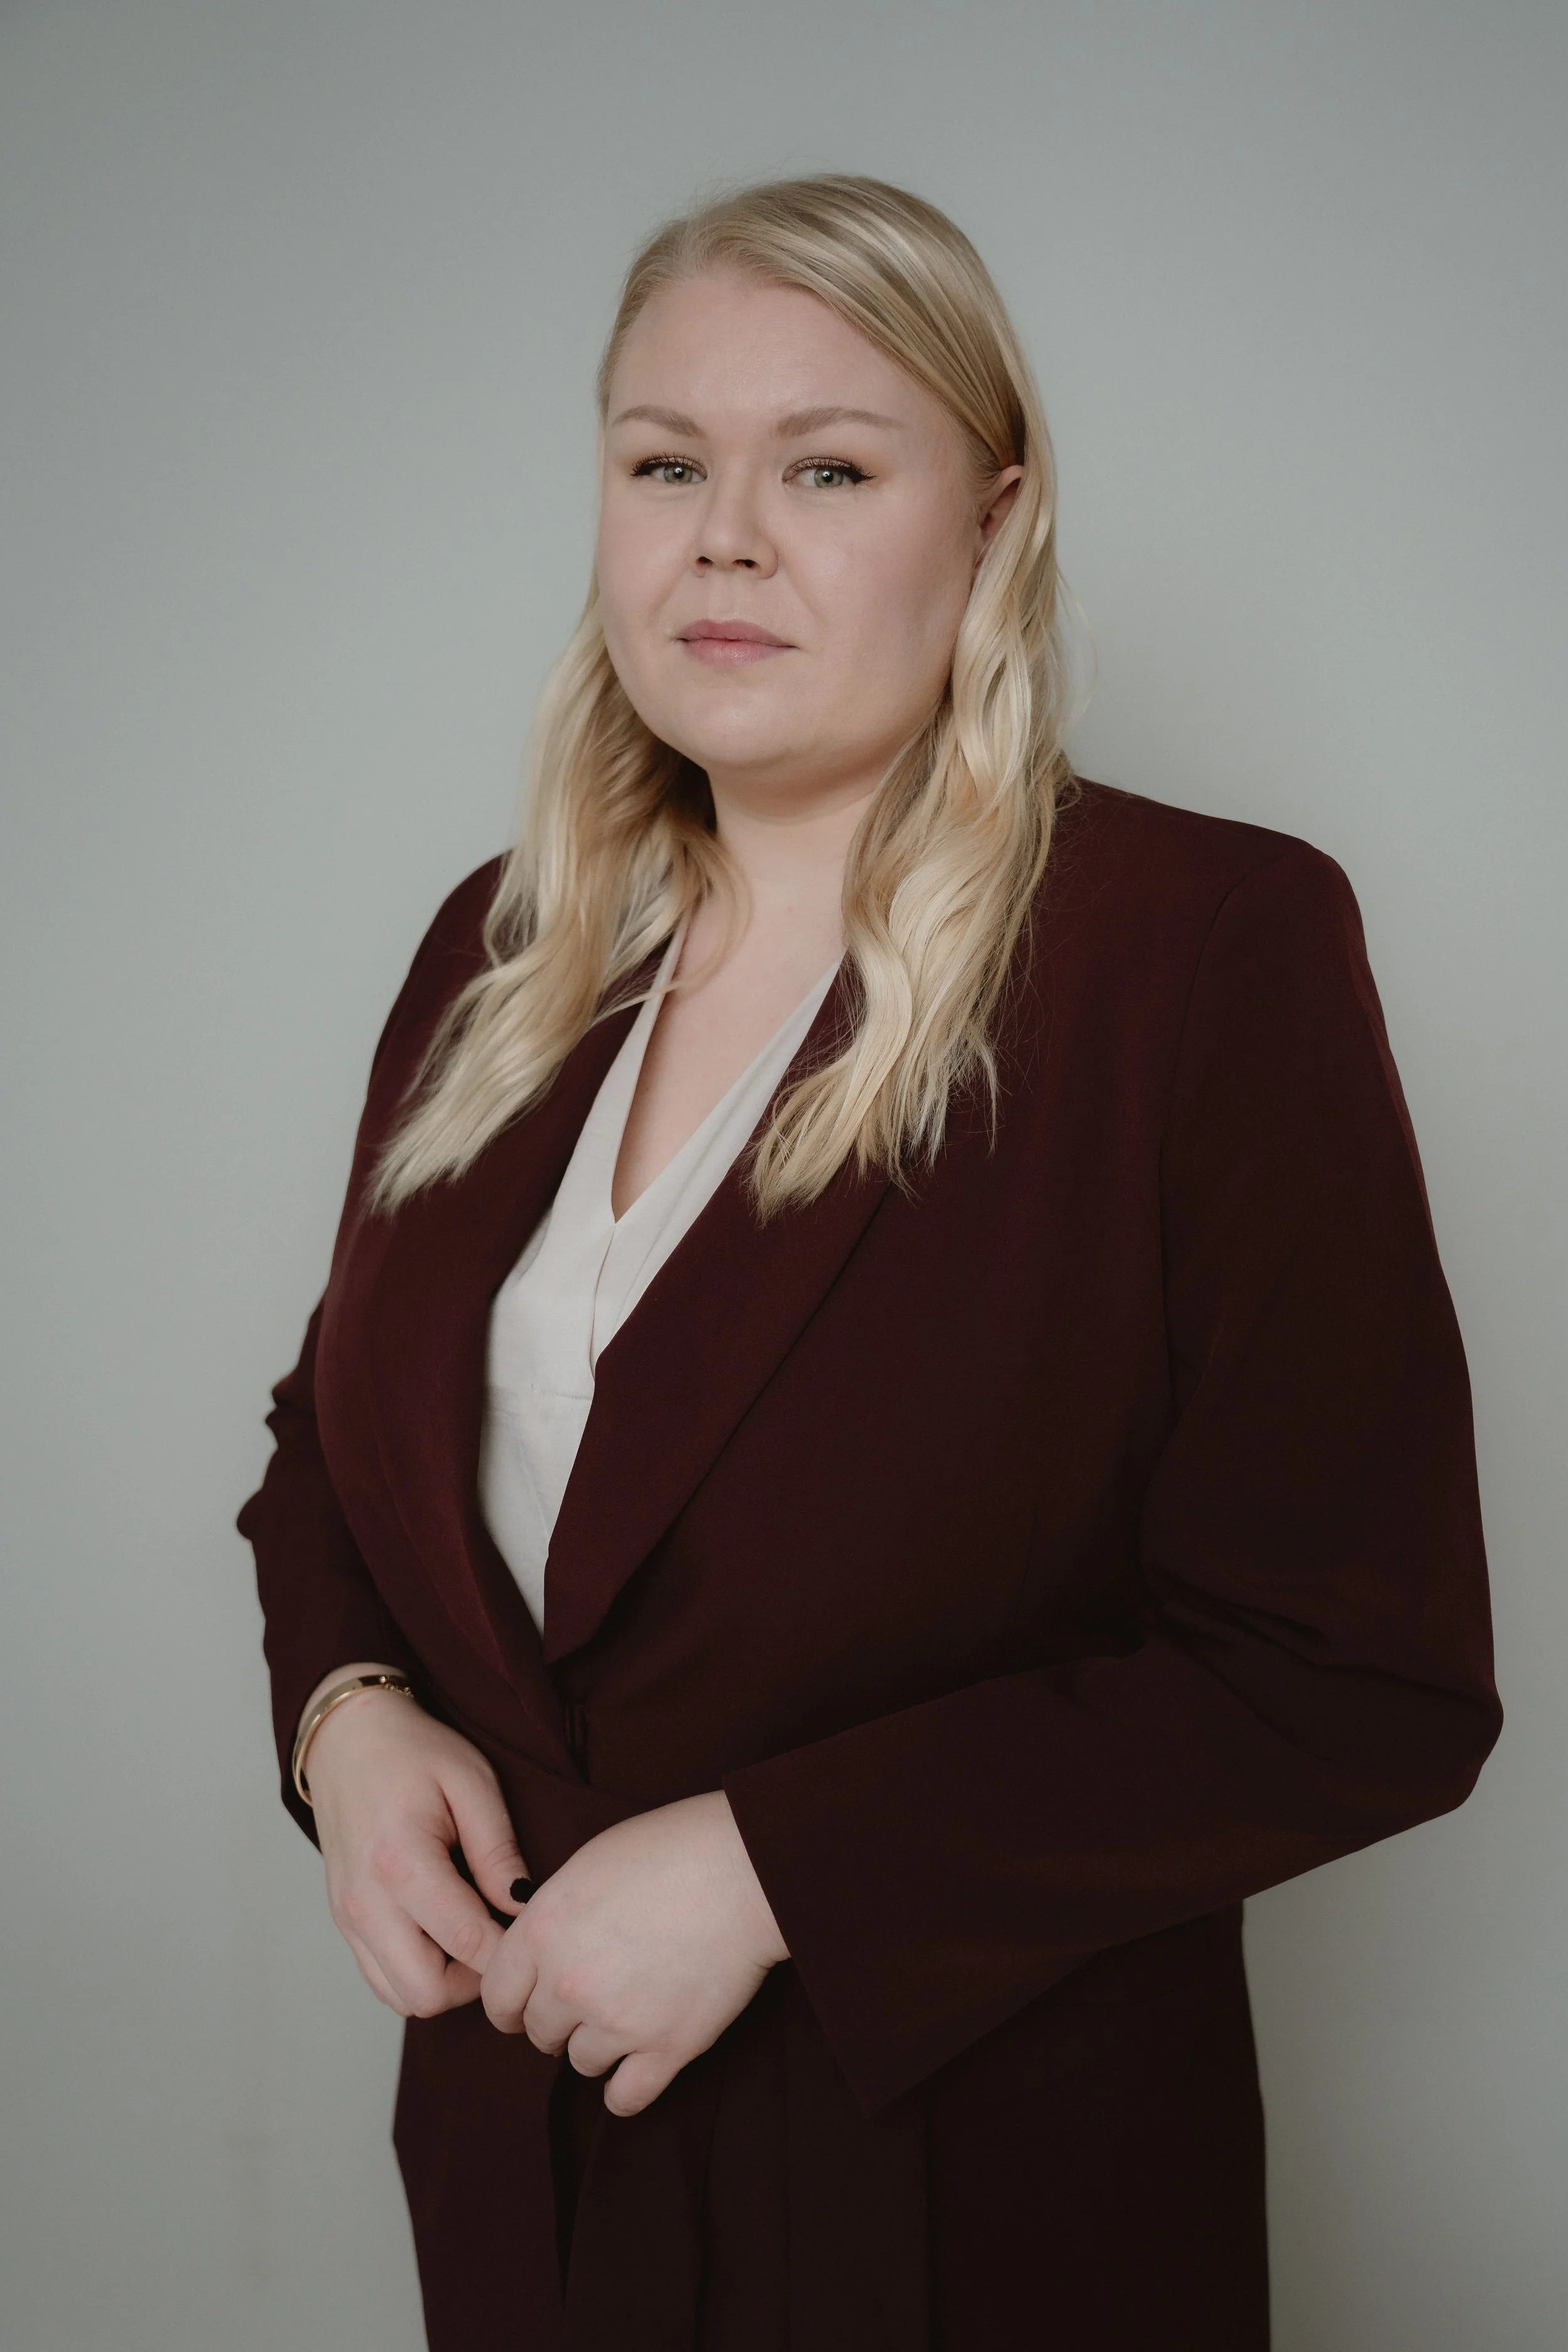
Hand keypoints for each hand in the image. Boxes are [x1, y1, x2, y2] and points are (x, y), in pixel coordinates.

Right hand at [302, 1664, 528, 2017]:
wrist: (347, 1738)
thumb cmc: (413, 1752)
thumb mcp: (471, 1783)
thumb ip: (498, 1851)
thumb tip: (523, 1907)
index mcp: (402, 1863)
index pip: (467, 1943)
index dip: (511, 1951)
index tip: (534, 1932)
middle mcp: (367, 1902)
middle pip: (427, 1994)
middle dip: (475, 1980)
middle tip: (501, 1938)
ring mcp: (349, 1918)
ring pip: (401, 1998)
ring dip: (444, 1982)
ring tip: (473, 1935)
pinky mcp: (343, 1922)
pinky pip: (381, 1979)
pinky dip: (415, 1974)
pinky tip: (442, 1935)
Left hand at [480, 1790, 788, 2114]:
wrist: (744, 1868)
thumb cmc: (672, 1849)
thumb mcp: (589, 1863)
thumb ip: (553, 1914)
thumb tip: (542, 1947)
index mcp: (543, 1930)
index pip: (498, 1994)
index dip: (511, 2002)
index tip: (525, 2004)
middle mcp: (569, 1982)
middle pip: (539, 2032)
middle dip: (558, 2021)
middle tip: (588, 2001)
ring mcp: (616, 2021)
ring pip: (581, 2063)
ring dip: (597, 2046)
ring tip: (625, 2017)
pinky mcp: (666, 2047)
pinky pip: (625, 2098)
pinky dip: (625, 2090)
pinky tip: (635, 2069)